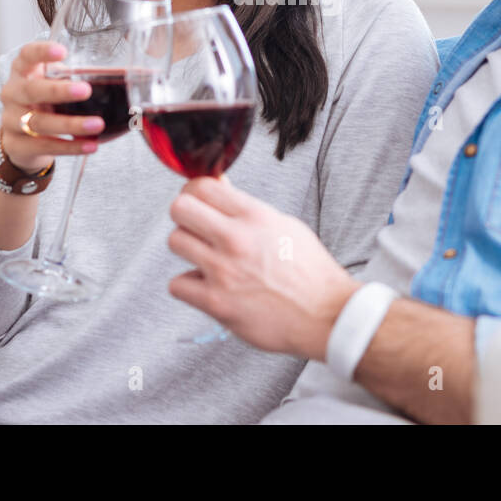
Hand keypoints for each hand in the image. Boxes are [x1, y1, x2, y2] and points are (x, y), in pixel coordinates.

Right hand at [0, 41, 103, 173]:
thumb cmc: (43, 103)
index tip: (62, 51)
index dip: (41, 52)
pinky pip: (45, 146)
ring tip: (96, 124)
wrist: (19, 139)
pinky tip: (90, 145)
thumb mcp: (53, 84)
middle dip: (59, 91)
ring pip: (40, 122)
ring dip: (70, 123)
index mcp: (23, 71)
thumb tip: (134, 74)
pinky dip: (70, 147)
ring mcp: (11, 120)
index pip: (26, 55)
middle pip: (31, 90)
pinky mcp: (18, 145)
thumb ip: (76, 77)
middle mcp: (13, 93)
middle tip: (86, 90)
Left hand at [167, 176, 359, 360]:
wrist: (325, 314)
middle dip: (185, 215)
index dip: (194, 191)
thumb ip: (248, 209)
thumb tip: (220, 189)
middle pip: (180, 208)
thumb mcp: (284, 225)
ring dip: (187, 249)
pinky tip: (207, 287)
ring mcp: (223, 271)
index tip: (196, 200)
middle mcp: (236, 239)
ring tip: (205, 258)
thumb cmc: (310, 272)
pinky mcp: (216, 302)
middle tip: (195, 227)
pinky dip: (189, 287)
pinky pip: (177, 284)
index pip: (203, 186)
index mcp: (255, 216)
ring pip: (175, 241)